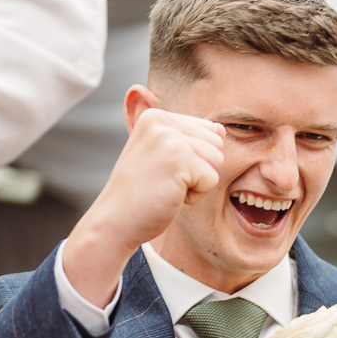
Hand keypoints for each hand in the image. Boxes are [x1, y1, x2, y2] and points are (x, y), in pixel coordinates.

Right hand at [64, 107, 229, 304]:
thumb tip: (221, 129)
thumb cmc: (141, 194)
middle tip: (165, 181)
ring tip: (167, 187)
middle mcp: (161, 120)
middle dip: (199, 169)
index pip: (206, 129)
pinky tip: (169, 195)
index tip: (163, 170)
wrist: (115, 221)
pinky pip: (211, 178)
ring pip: (217, 159)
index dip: (193, 158)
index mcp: (155, 116)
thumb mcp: (163, 157)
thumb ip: (189, 140)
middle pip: (216, 143)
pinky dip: (195, 195)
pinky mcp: (179, 158)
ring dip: (197, 182)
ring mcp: (169, 138)